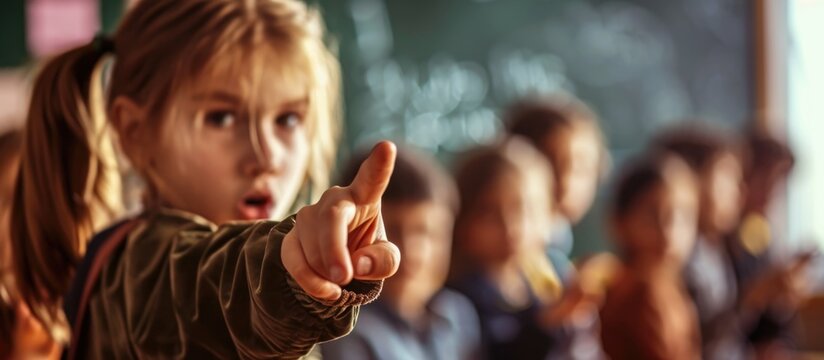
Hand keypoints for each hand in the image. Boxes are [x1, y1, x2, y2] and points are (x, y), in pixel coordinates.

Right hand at [282, 141, 400, 299]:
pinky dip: (309, 280)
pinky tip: (325, 291)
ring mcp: (310, 215)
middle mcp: (335, 199)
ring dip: (326, 272)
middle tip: (344, 277)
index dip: (379, 164)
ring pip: (312, 244)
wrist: (337, 266)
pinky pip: (294, 257)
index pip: (372, 178)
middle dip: (334, 250)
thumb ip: (382, 261)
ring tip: (341, 282)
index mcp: (364, 196)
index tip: (387, 146)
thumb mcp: (385, 260)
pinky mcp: (292, 235)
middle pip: (331, 218)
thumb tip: (357, 264)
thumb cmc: (368, 253)